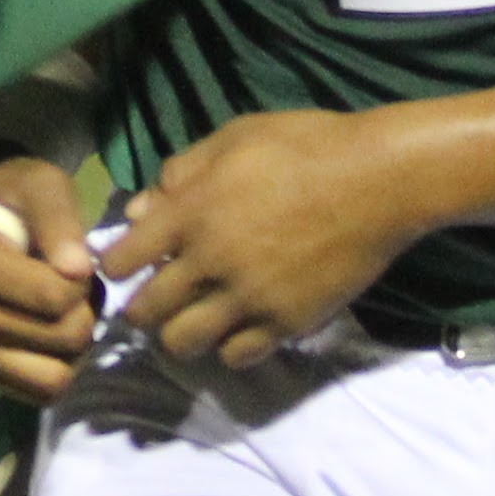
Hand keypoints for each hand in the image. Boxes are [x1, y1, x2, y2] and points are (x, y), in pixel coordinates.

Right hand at [0, 151, 97, 403]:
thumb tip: (78, 270)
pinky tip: (51, 337)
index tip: (69, 258)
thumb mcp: (42, 186)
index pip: (57, 298)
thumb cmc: (14, 202)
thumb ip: (59, 221)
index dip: (81, 278)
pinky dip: (59, 368)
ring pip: (57, 376)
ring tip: (62, 313)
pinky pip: (43, 393)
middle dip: (83, 310)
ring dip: (74, 346)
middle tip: (68, 285)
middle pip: (65, 336)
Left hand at [99, 108, 436, 369]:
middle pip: (146, 312)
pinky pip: (237, 356)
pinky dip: (228, 348)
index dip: (116, 266)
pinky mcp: (286, 323)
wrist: (378, 180)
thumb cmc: (305, 145)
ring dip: (179, 335)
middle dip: (140, 311)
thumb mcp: (234, 139)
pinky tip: (237, 330)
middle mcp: (210, 262)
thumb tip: (139, 208)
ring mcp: (248, 298)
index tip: (125, 267)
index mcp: (190, 213)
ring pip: (184, 343)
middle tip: (151, 304)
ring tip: (191, 322)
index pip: (122, 260)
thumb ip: (181, 173)